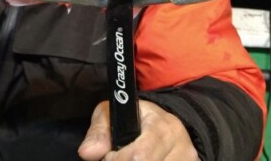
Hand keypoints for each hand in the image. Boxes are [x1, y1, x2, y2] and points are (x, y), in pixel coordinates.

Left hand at [78, 99, 197, 160]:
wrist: (167, 125)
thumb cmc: (136, 118)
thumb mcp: (114, 114)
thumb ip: (99, 132)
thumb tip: (88, 153)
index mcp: (164, 127)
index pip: (138, 157)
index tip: (109, 157)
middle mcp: (182, 148)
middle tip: (117, 159)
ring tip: (129, 160)